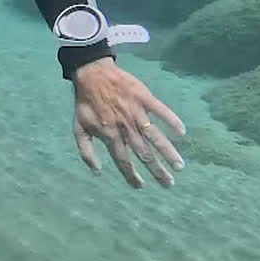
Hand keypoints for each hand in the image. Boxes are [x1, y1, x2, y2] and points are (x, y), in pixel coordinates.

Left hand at [71, 58, 185, 187]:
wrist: (91, 74)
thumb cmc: (85, 103)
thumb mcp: (78, 128)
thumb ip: (86, 151)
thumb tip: (97, 172)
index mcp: (110, 136)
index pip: (123, 161)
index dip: (131, 176)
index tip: (140, 186)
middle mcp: (126, 128)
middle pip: (144, 154)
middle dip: (157, 171)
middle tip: (168, 184)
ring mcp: (136, 113)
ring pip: (155, 136)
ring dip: (168, 152)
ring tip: (179, 166)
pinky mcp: (145, 98)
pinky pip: (161, 110)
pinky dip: (172, 120)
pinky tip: (181, 132)